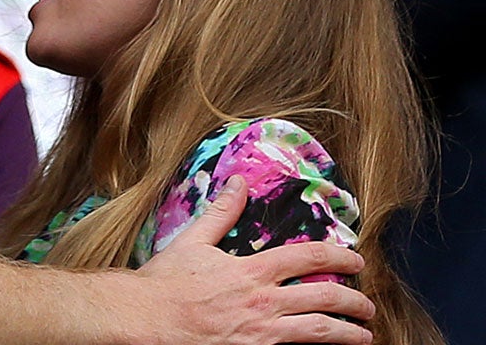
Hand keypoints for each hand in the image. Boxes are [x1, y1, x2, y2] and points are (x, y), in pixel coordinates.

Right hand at [140, 175, 373, 343]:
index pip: (308, 259)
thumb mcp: (191, 242)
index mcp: (251, 271)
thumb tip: (238, 183)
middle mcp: (263, 303)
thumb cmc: (166, 284)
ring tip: (364, 334)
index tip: (355, 260)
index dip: (338, 257)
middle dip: (354, 300)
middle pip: (325, 299)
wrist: (146, 321)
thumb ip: (221, 213)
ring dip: (350, 333)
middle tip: (367, 303)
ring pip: (321, 332)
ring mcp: (262, 334)